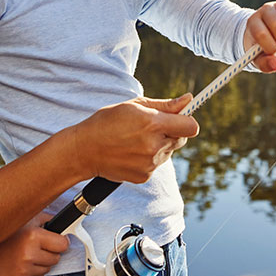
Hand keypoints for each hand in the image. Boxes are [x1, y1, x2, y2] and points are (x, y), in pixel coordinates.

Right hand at [0, 213, 68, 275]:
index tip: (56, 241)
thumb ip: (49, 220)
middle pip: (56, 258)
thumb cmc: (8, 232)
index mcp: (33, 237)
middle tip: (36, 247)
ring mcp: (23, 270)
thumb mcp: (29, 219)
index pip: (63, 245)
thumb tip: (67, 224)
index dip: (60, 242)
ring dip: (41, 263)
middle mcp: (28, 254)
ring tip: (27, 254)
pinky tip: (23, 265)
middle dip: (49, 252)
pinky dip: (34, 275)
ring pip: (48, 270)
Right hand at [70, 95, 198, 182]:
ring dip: (160, 144)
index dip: (186, 120)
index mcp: (152, 124)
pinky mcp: (145, 176)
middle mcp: (154, 146)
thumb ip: (164, 105)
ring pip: (169, 151)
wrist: (84, 151)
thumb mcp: (133, 106)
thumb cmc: (106, 122)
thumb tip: (188, 99)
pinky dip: (149, 158)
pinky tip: (131, 152)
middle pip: (182, 139)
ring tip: (136, 139)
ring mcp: (150, 164)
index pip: (191, 126)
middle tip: (150, 126)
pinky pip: (157, 164)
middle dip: (172, 131)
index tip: (179, 117)